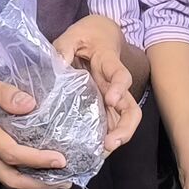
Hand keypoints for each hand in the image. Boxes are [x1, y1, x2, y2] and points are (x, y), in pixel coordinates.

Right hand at [0, 63, 68, 188]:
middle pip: (9, 178)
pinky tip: (35, 165)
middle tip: (66, 181)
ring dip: (31, 181)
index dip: (37, 160)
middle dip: (39, 184)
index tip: (61, 160)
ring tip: (57, 178)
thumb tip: (31, 105)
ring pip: (4, 177)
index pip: (11, 153)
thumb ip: (6, 93)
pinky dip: (19, 171)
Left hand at [50, 14, 136, 152]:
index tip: (111, 99)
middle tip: (111, 143)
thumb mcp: (72, 36)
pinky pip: (109, 125)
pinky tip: (93, 153)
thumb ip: (64, 48)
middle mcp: (114, 85)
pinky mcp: (104, 106)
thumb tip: (57, 66)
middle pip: (131, 109)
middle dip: (125, 128)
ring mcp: (111, 98)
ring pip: (124, 121)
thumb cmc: (86, 36)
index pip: (121, 75)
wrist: (100, 34)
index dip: (120, 88)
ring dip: (117, 139)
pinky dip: (104, 139)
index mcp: (109, 64)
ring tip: (101, 154)